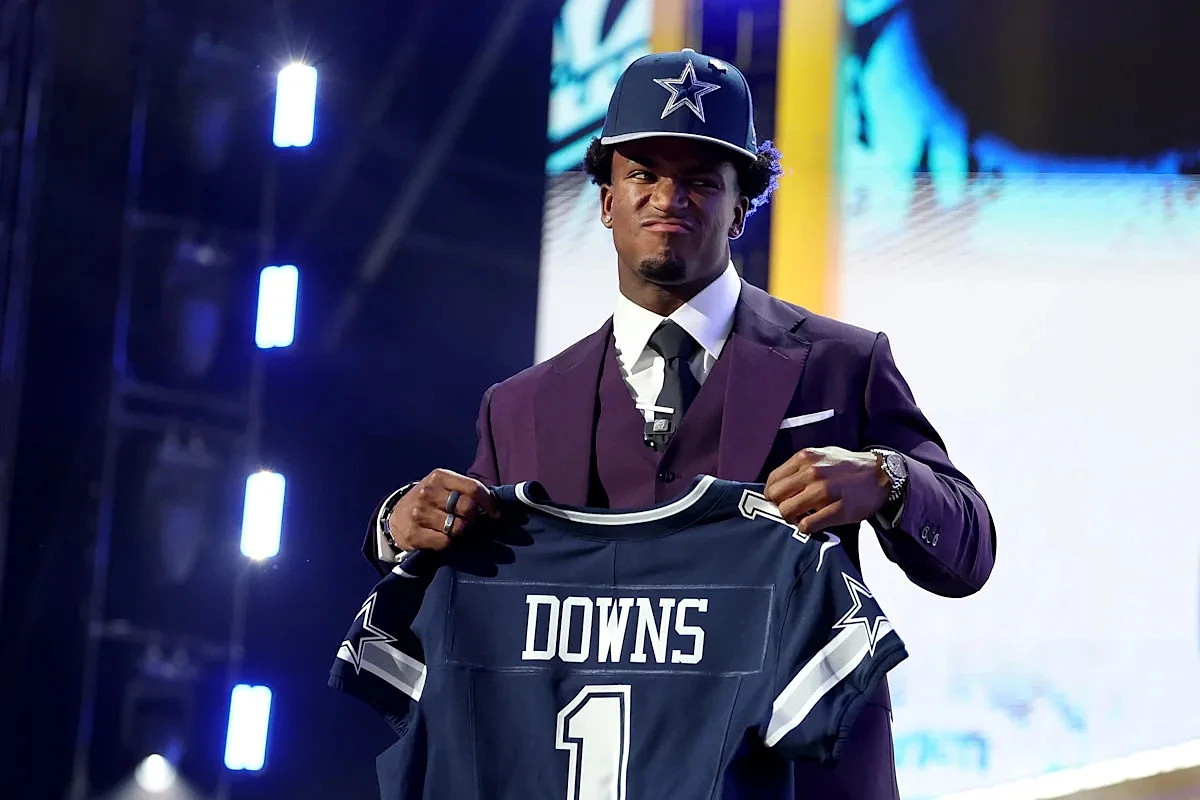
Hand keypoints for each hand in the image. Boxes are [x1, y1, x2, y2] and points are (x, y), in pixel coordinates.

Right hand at [388, 469, 499, 550]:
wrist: (396, 516)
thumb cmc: (428, 500)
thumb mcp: (442, 486)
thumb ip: (464, 490)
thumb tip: (494, 503)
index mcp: (439, 477)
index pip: (473, 488)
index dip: (489, 502)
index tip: (495, 513)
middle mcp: (428, 492)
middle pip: (467, 508)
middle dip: (474, 517)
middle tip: (471, 521)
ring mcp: (420, 513)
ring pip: (458, 527)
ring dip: (462, 531)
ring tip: (455, 528)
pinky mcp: (415, 534)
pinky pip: (446, 542)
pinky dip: (449, 542)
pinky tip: (443, 537)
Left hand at [763, 446, 889, 533]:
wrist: (880, 474)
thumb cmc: (847, 466)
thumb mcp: (820, 455)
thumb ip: (798, 467)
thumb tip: (777, 485)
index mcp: (804, 458)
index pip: (772, 480)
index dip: (773, 494)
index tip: (780, 499)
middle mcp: (811, 472)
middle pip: (775, 497)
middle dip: (780, 506)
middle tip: (791, 510)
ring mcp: (824, 492)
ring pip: (787, 512)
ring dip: (792, 518)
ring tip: (803, 517)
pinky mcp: (837, 510)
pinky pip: (807, 525)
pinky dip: (806, 528)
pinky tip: (814, 523)